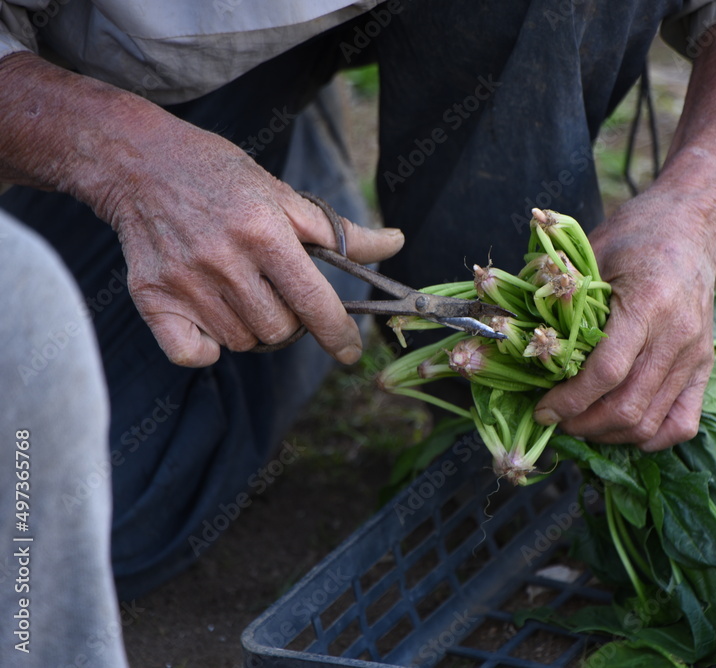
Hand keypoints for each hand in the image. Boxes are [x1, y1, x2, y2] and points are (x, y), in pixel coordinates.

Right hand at [102, 124, 403, 366]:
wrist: (141, 163)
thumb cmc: (223, 177)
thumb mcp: (285, 196)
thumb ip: (340, 232)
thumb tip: (396, 244)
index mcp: (263, 232)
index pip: (313, 301)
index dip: (339, 334)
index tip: (350, 351)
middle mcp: (223, 260)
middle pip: (280, 330)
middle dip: (292, 323)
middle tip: (278, 295)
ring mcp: (184, 281)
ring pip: (242, 342)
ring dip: (253, 329)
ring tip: (243, 292)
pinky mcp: (151, 297)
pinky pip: (192, 355)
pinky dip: (207, 349)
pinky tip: (211, 319)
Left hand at [533, 191, 715, 449]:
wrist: (691, 226)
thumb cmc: (637, 235)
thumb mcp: (593, 252)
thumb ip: (561, 293)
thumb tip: (513, 328)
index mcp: (649, 304)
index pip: (607, 372)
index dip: (570, 400)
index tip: (542, 410)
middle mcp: (677, 336)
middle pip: (629, 407)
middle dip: (583, 424)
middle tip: (556, 421)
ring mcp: (695, 355)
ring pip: (651, 422)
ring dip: (609, 434)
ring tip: (581, 424)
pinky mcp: (704, 366)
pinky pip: (683, 423)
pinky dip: (651, 437)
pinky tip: (622, 428)